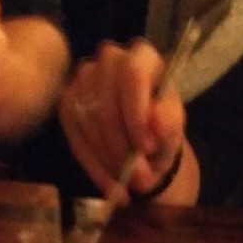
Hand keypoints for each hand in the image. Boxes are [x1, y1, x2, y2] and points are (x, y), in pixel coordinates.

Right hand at [59, 39, 185, 202]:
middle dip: (121, 149)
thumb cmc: (162, 129)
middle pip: (105, 104)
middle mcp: (109, 59)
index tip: (147, 149)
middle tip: (140, 179)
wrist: (146, 144)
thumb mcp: (174, 127)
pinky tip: (111, 185)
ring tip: (129, 184)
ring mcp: (83, 78)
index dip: (136, 115)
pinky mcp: (67, 102)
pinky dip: (94, 167)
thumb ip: (169, 123)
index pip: (132, 77)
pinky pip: (75, 137)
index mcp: (142, 56)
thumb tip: (157, 121)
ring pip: (88, 123)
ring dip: (109, 161)